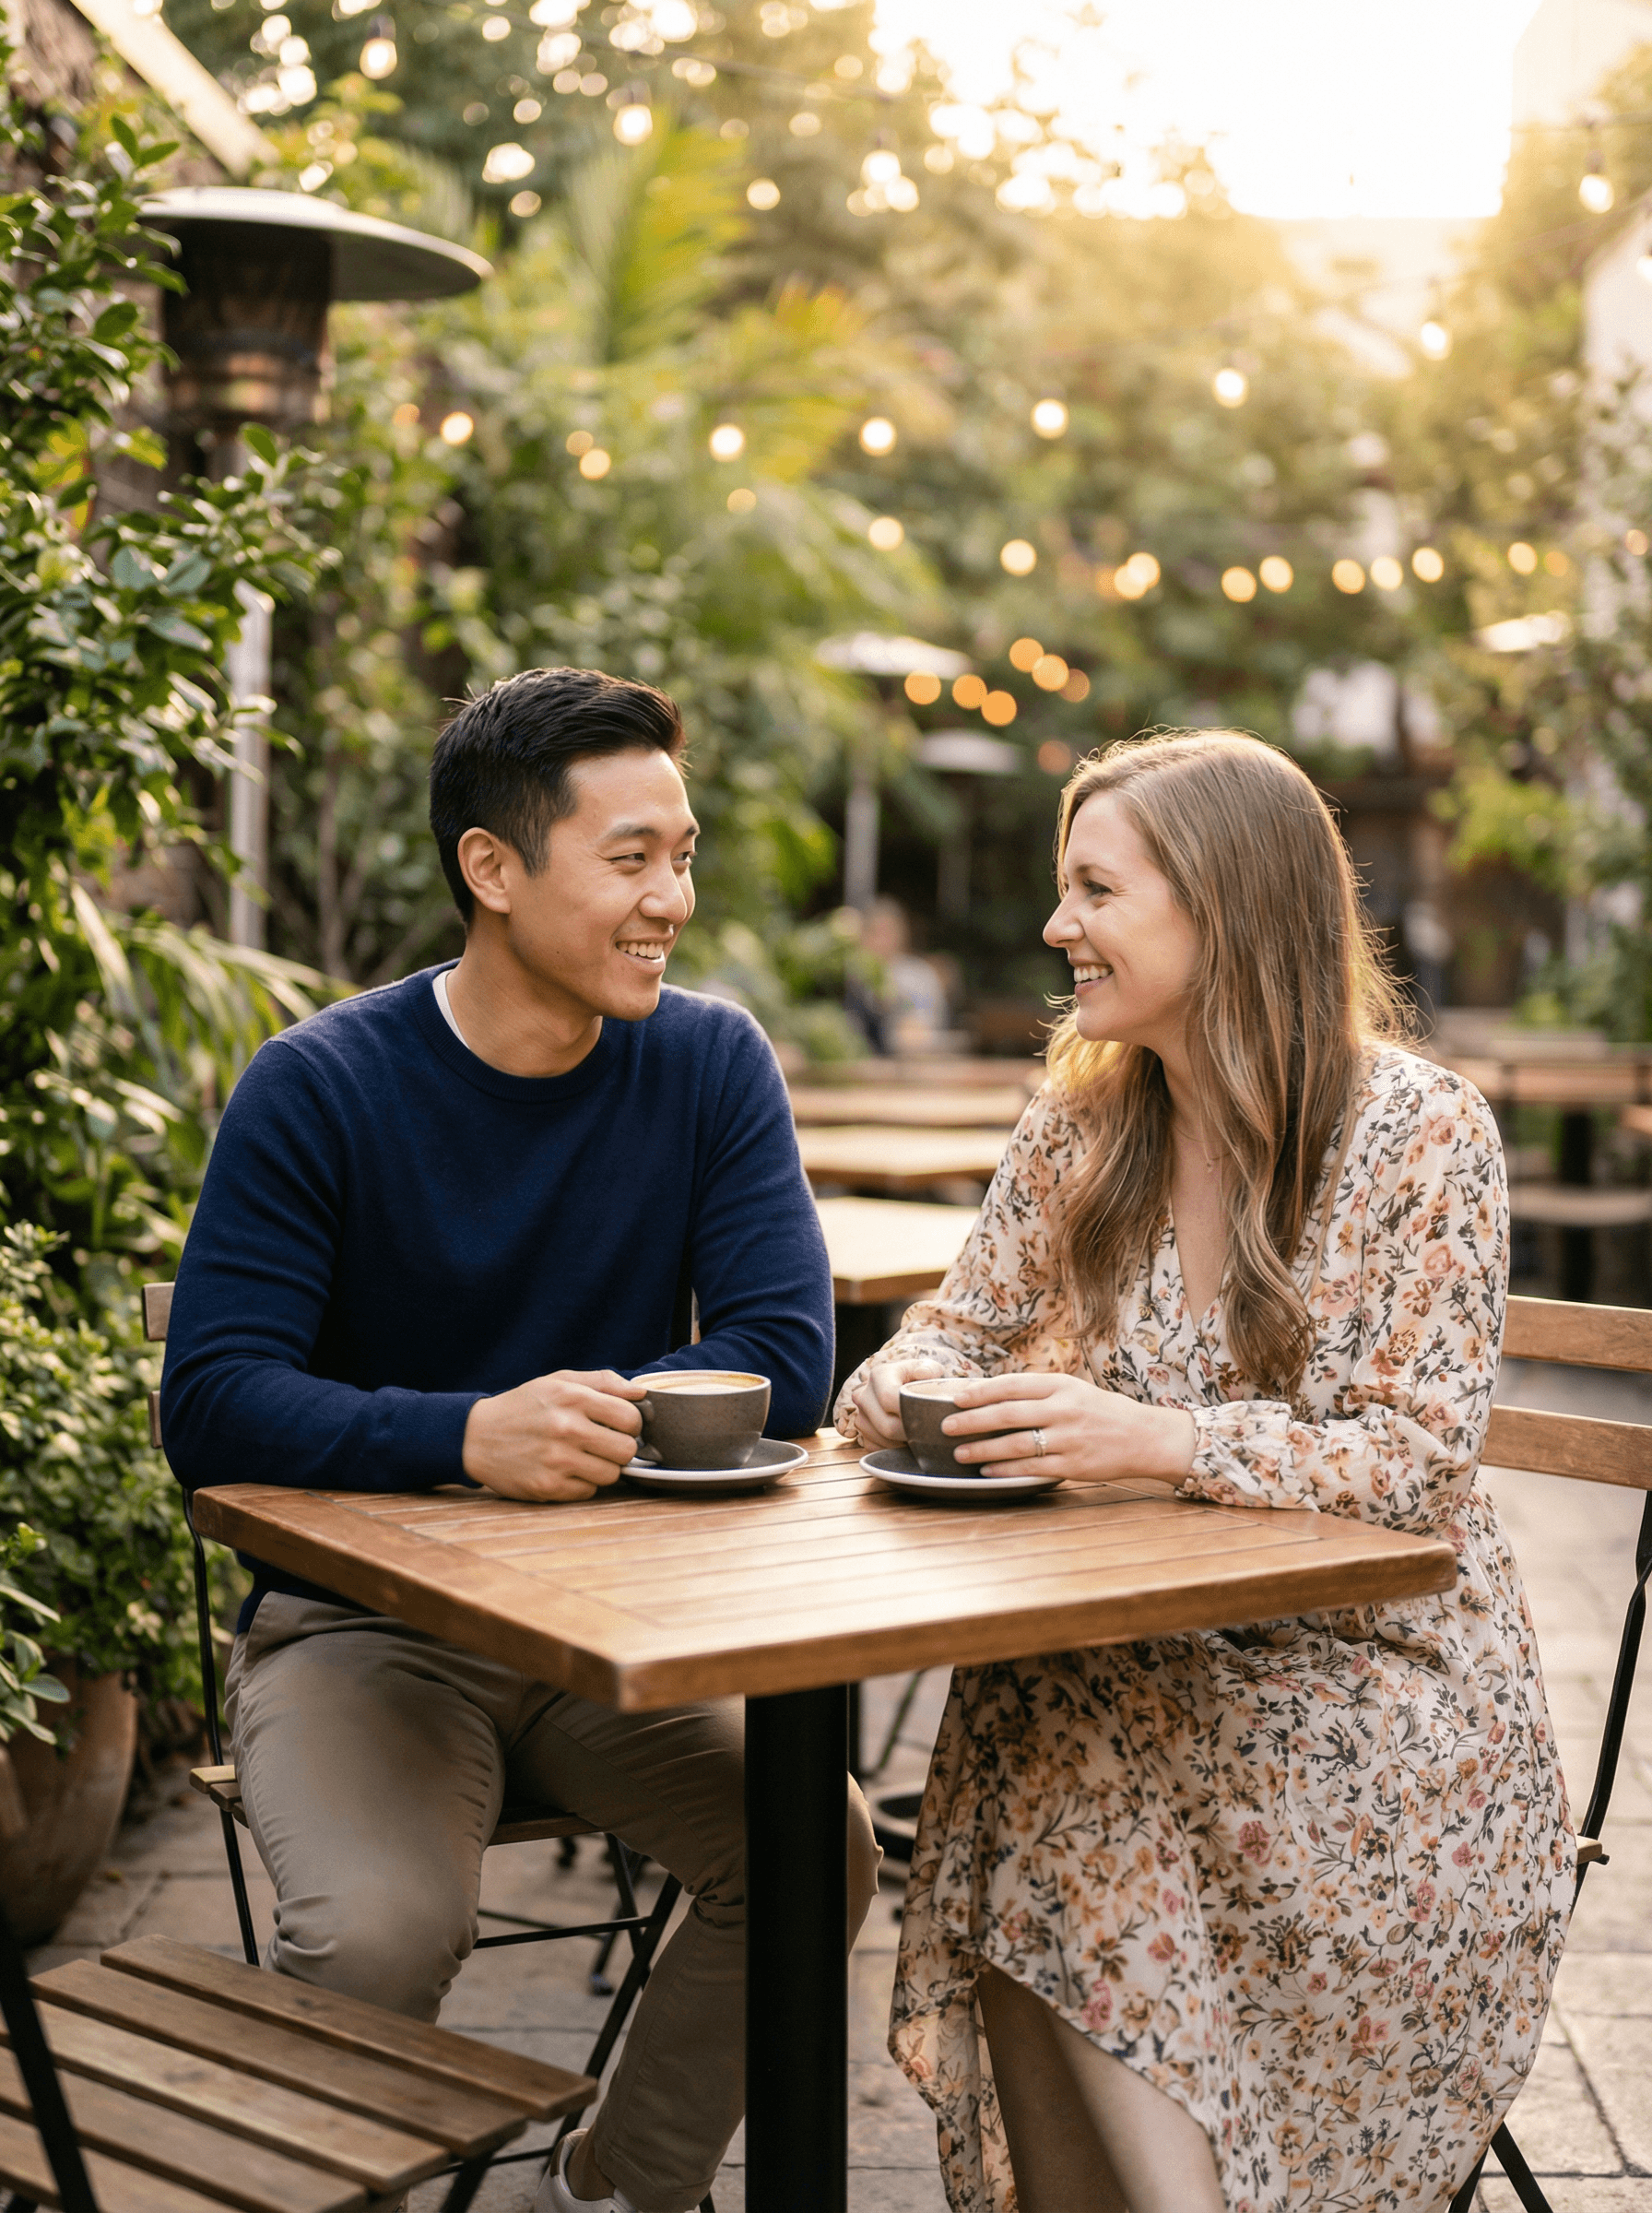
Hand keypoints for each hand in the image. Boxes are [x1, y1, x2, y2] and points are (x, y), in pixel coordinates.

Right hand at [463, 1370, 645, 1500]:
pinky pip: (588, 1492)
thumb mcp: (558, 1381)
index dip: (632, 1423)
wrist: (475, 1437)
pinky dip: (582, 1483)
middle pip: (627, 1450)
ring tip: (583, 1457)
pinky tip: (565, 1470)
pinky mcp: (547, 1488)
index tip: (620, 1425)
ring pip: (611, 1475)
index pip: (631, 1418)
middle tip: (604, 1444)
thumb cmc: (523, 1406)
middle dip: (621, 1448)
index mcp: (572, 1398)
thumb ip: (602, 1382)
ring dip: (602, 1467)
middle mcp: (566, 1429)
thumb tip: (641, 1394)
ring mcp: (556, 1461)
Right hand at [848, 1357, 948, 1447]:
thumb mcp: (929, 1369)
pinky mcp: (862, 1433)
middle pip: (887, 1425)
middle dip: (912, 1433)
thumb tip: (923, 1374)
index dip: (910, 1412)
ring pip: (882, 1440)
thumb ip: (930, 1369)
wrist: (907, 1389)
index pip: (888, 1397)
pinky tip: (908, 1439)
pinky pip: (877, 1449)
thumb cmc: (921, 1380)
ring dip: (904, 1442)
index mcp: (879, 1375)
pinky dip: (895, 1449)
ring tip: (920, 1434)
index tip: (930, 1419)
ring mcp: (860, 1416)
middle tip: (931, 1433)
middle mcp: (863, 1395)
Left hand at [943, 1372, 1196, 1483]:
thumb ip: (1039, 1392)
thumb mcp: (1074, 1390)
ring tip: (960, 1453)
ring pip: (1015, 1444)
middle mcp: (1064, 1409)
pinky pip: (1032, 1468)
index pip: (1012, 1385)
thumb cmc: (1103, 1411)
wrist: (1145, 1437)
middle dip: (972, 1421)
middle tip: (947, 1426)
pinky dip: (1006, 1470)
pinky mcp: (1074, 1464)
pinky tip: (987, 1471)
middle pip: (1008, 1414)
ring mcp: (1069, 1438)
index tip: (956, 1397)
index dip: (981, 1392)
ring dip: (983, 1449)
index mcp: (1062, 1385)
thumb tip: (993, 1396)